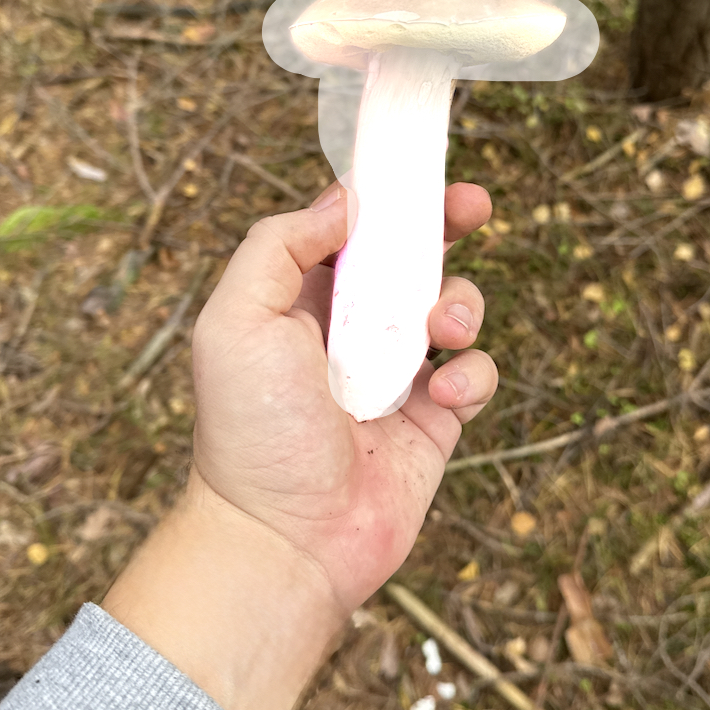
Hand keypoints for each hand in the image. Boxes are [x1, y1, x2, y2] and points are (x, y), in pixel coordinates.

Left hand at [100, 180, 495, 709]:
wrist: (284, 540)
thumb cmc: (250, 434)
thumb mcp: (236, 320)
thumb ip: (280, 246)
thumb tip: (343, 201)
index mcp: (296, 300)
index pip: (348, 229)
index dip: (383, 196)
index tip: (417, 169)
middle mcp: (347, 332)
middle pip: (409, 257)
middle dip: (443, 226)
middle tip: (472, 205)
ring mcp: (394, 375)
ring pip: (452, 308)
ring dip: (460, 302)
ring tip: (440, 327)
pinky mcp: (434, 422)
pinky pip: (473, 374)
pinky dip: (469, 374)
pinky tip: (441, 395)